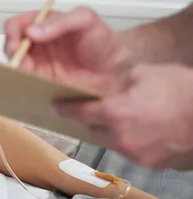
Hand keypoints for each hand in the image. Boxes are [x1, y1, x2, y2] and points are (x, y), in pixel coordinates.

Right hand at [4, 7, 128, 93]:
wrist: (120, 71)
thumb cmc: (105, 42)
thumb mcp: (86, 20)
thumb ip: (59, 22)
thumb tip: (31, 31)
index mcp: (44, 25)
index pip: (17, 24)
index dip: (12, 32)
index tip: (16, 43)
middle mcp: (38, 44)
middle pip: (12, 46)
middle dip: (13, 54)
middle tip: (24, 64)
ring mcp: (40, 64)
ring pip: (16, 66)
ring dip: (18, 71)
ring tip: (32, 76)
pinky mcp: (44, 83)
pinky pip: (26, 84)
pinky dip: (24, 85)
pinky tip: (34, 87)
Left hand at [54, 64, 192, 168]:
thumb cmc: (183, 91)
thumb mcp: (143, 74)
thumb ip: (117, 82)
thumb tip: (106, 85)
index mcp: (116, 113)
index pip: (78, 112)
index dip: (65, 108)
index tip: (57, 106)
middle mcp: (122, 137)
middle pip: (93, 127)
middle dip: (92, 117)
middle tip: (96, 106)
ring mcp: (136, 153)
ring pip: (111, 140)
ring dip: (112, 129)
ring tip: (127, 114)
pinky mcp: (151, 163)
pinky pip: (130, 150)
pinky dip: (131, 139)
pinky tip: (143, 127)